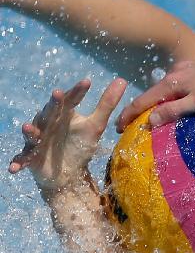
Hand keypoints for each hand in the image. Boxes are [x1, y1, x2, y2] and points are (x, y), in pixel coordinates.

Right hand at [9, 77, 126, 189]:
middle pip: (50, 112)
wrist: (68, 172)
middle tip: (57, 93)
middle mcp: (48, 123)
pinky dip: (18, 162)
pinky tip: (14, 168)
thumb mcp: (96, 125)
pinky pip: (22, 159)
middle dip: (52, 104)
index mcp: (63, 114)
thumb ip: (107, 104)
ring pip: (32, 133)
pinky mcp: (30, 157)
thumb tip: (122, 80)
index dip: (78, 91)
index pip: (70, 99)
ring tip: (28, 127)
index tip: (87, 82)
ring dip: (30, 131)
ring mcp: (37, 139)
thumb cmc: (80, 144)